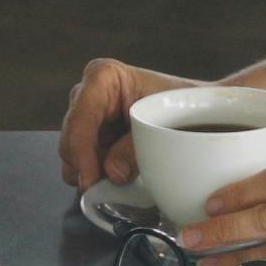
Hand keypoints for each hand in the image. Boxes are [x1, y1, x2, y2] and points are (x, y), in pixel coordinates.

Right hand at [56, 57, 204, 189]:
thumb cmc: (182, 106)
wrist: (195, 109)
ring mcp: (87, 115)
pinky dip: (98, 173)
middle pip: (70, 138)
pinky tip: (120, 175)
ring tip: (121, 180)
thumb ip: (135, 149)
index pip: (81, 119)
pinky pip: (82, 161)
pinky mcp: (91, 135)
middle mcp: (87, 93)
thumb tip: (113, 172)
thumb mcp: (163, 125)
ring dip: (92, 172)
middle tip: (108, 188)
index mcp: (103, 77)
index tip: (91, 180)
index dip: (82, 153)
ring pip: (72, 154)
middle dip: (86, 166)